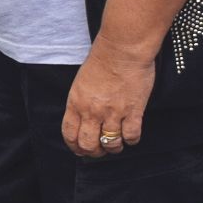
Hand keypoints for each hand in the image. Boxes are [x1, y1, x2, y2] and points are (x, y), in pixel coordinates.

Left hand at [60, 40, 156, 157]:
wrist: (121, 50)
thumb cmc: (101, 62)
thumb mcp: (80, 84)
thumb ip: (80, 103)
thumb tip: (84, 121)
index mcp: (75, 103)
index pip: (69, 134)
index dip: (74, 146)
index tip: (80, 150)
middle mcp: (91, 111)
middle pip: (88, 144)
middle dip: (93, 152)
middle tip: (99, 151)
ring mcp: (113, 113)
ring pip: (110, 144)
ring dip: (113, 148)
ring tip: (116, 144)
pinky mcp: (133, 111)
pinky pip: (131, 136)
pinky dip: (131, 140)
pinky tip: (130, 135)